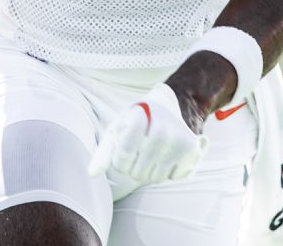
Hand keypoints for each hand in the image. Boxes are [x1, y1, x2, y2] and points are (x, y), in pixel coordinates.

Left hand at [88, 83, 209, 183]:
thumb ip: (104, 152)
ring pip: (154, 178)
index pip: (122, 157)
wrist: (167, 104)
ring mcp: (178, 140)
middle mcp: (161, 129)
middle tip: (138, 151)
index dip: (120, 158)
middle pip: (137, 172)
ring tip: (150, 153)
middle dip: (133, 167)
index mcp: (139, 118)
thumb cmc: (137, 119)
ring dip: (148, 172)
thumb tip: (91, 174)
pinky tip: (166, 155)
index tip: (123, 148)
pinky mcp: (191, 149)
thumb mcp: (118, 128)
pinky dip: (166, 172)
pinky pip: (171, 177)